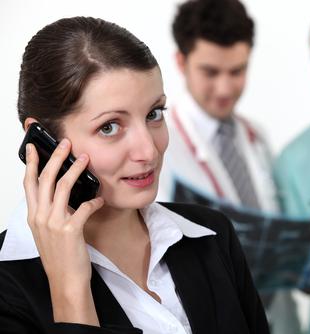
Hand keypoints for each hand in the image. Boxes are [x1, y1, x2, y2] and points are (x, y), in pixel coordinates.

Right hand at [23, 139, 102, 323]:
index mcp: (34, 216)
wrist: (65, 280)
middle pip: (45, 179)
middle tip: (66, 143)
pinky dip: (94, 201)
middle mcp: (40, 217)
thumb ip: (52, 212)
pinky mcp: (70, 231)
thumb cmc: (60, 255)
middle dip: (56, 158)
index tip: (33, 147)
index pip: (29, 183)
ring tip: (86, 158)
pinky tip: (101, 199)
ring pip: (62, 188)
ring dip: (75, 170)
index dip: (31, 163)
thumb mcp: (49, 231)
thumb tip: (63, 193)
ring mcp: (54, 224)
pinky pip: (84, 208)